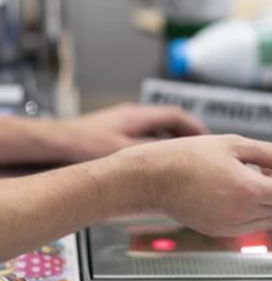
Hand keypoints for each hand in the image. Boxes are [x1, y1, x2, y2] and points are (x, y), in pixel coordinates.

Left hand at [47, 103, 206, 163]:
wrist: (52, 143)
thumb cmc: (82, 145)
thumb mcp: (125, 151)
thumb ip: (154, 152)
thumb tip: (179, 156)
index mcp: (140, 116)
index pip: (178, 116)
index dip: (196, 128)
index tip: (208, 140)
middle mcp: (132, 116)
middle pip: (170, 122)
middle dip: (187, 136)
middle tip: (199, 149)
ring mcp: (121, 124)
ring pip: (155, 131)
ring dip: (170, 142)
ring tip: (180, 158)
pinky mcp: (111, 134)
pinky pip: (142, 138)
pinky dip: (154, 149)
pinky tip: (152, 164)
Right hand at [126, 134, 271, 235]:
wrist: (153, 178)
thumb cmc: (189, 157)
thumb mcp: (235, 144)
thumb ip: (271, 154)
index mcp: (248, 191)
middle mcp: (241, 214)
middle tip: (265, 167)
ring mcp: (229, 226)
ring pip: (267, 218)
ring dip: (267, 199)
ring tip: (250, 177)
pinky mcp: (217, 231)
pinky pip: (248, 225)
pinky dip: (251, 210)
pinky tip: (236, 191)